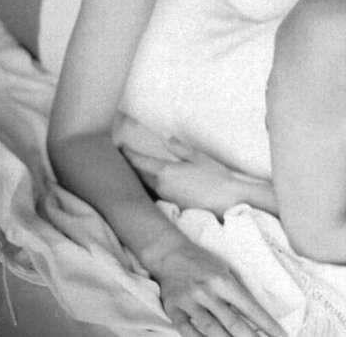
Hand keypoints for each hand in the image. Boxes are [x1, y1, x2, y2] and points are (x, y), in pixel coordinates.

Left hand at [122, 140, 247, 213]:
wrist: (227, 201)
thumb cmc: (216, 177)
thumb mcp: (199, 158)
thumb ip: (180, 149)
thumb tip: (167, 139)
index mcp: (165, 171)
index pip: (139, 162)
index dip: (127, 154)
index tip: (118, 147)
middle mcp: (161, 186)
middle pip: (137, 175)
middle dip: (129, 165)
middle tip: (122, 156)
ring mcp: (165, 198)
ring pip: (144, 185)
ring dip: (137, 176)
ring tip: (132, 168)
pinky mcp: (171, 206)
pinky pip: (153, 193)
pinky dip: (147, 185)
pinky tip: (149, 183)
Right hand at [148, 232, 285, 336]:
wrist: (169, 253)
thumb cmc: (203, 262)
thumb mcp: (225, 271)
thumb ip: (236, 292)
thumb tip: (255, 316)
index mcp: (224, 280)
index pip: (250, 307)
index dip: (267, 325)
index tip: (282, 336)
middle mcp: (208, 291)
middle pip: (232, 322)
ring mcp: (190, 301)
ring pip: (210, 329)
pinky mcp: (173, 309)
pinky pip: (186, 331)